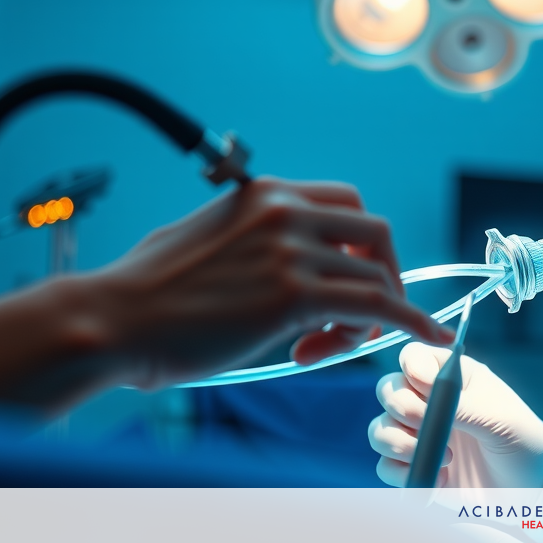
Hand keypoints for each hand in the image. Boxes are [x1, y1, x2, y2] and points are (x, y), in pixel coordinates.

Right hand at [89, 176, 453, 389]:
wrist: (110, 320)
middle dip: (381, 272)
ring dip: (366, 320)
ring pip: (374, 278)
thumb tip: (277, 258)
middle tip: (360, 314)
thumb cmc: (146, 292)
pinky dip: (413, 321)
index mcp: (265, 193)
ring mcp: (293, 252)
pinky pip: (378, 306)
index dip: (361, 245)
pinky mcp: (294, 297)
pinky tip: (431, 338)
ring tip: (322, 348)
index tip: (351, 278)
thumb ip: (252, 237)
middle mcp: (285, 212)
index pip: (346, 202)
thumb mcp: (205, 236)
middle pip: (375, 232)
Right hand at [368, 342, 542, 487]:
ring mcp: (422, 436)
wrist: (534, 489)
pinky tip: (439, 480)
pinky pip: (387, 467)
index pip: (413, 357)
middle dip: (401, 409)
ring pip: (380, 430)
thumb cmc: (523, 440)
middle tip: (428, 426)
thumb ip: (456, 404)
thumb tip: (417, 384)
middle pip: (388, 390)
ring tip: (444, 458)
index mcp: (453, 378)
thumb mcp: (495, 416)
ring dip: (402, 444)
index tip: (425, 387)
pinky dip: (406, 475)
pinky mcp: (418, 469)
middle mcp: (431, 403)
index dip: (410, 368)